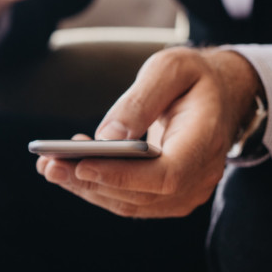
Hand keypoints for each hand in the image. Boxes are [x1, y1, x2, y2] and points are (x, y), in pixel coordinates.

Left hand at [37, 48, 263, 217]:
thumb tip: (106, 138)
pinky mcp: (170, 196)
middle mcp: (201, 175)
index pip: (166, 174)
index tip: (80, 165)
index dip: (122, 176)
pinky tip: (69, 166)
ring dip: (86, 188)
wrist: (223, 94)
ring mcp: (187, 191)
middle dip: (89, 182)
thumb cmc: (194, 77)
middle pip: (140, 194)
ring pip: (130, 203)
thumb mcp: (171, 69)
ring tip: (48, 166)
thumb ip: (140, 100)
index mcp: (206, 140)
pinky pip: (130, 201)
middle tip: (48, 165)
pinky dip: (97, 187)